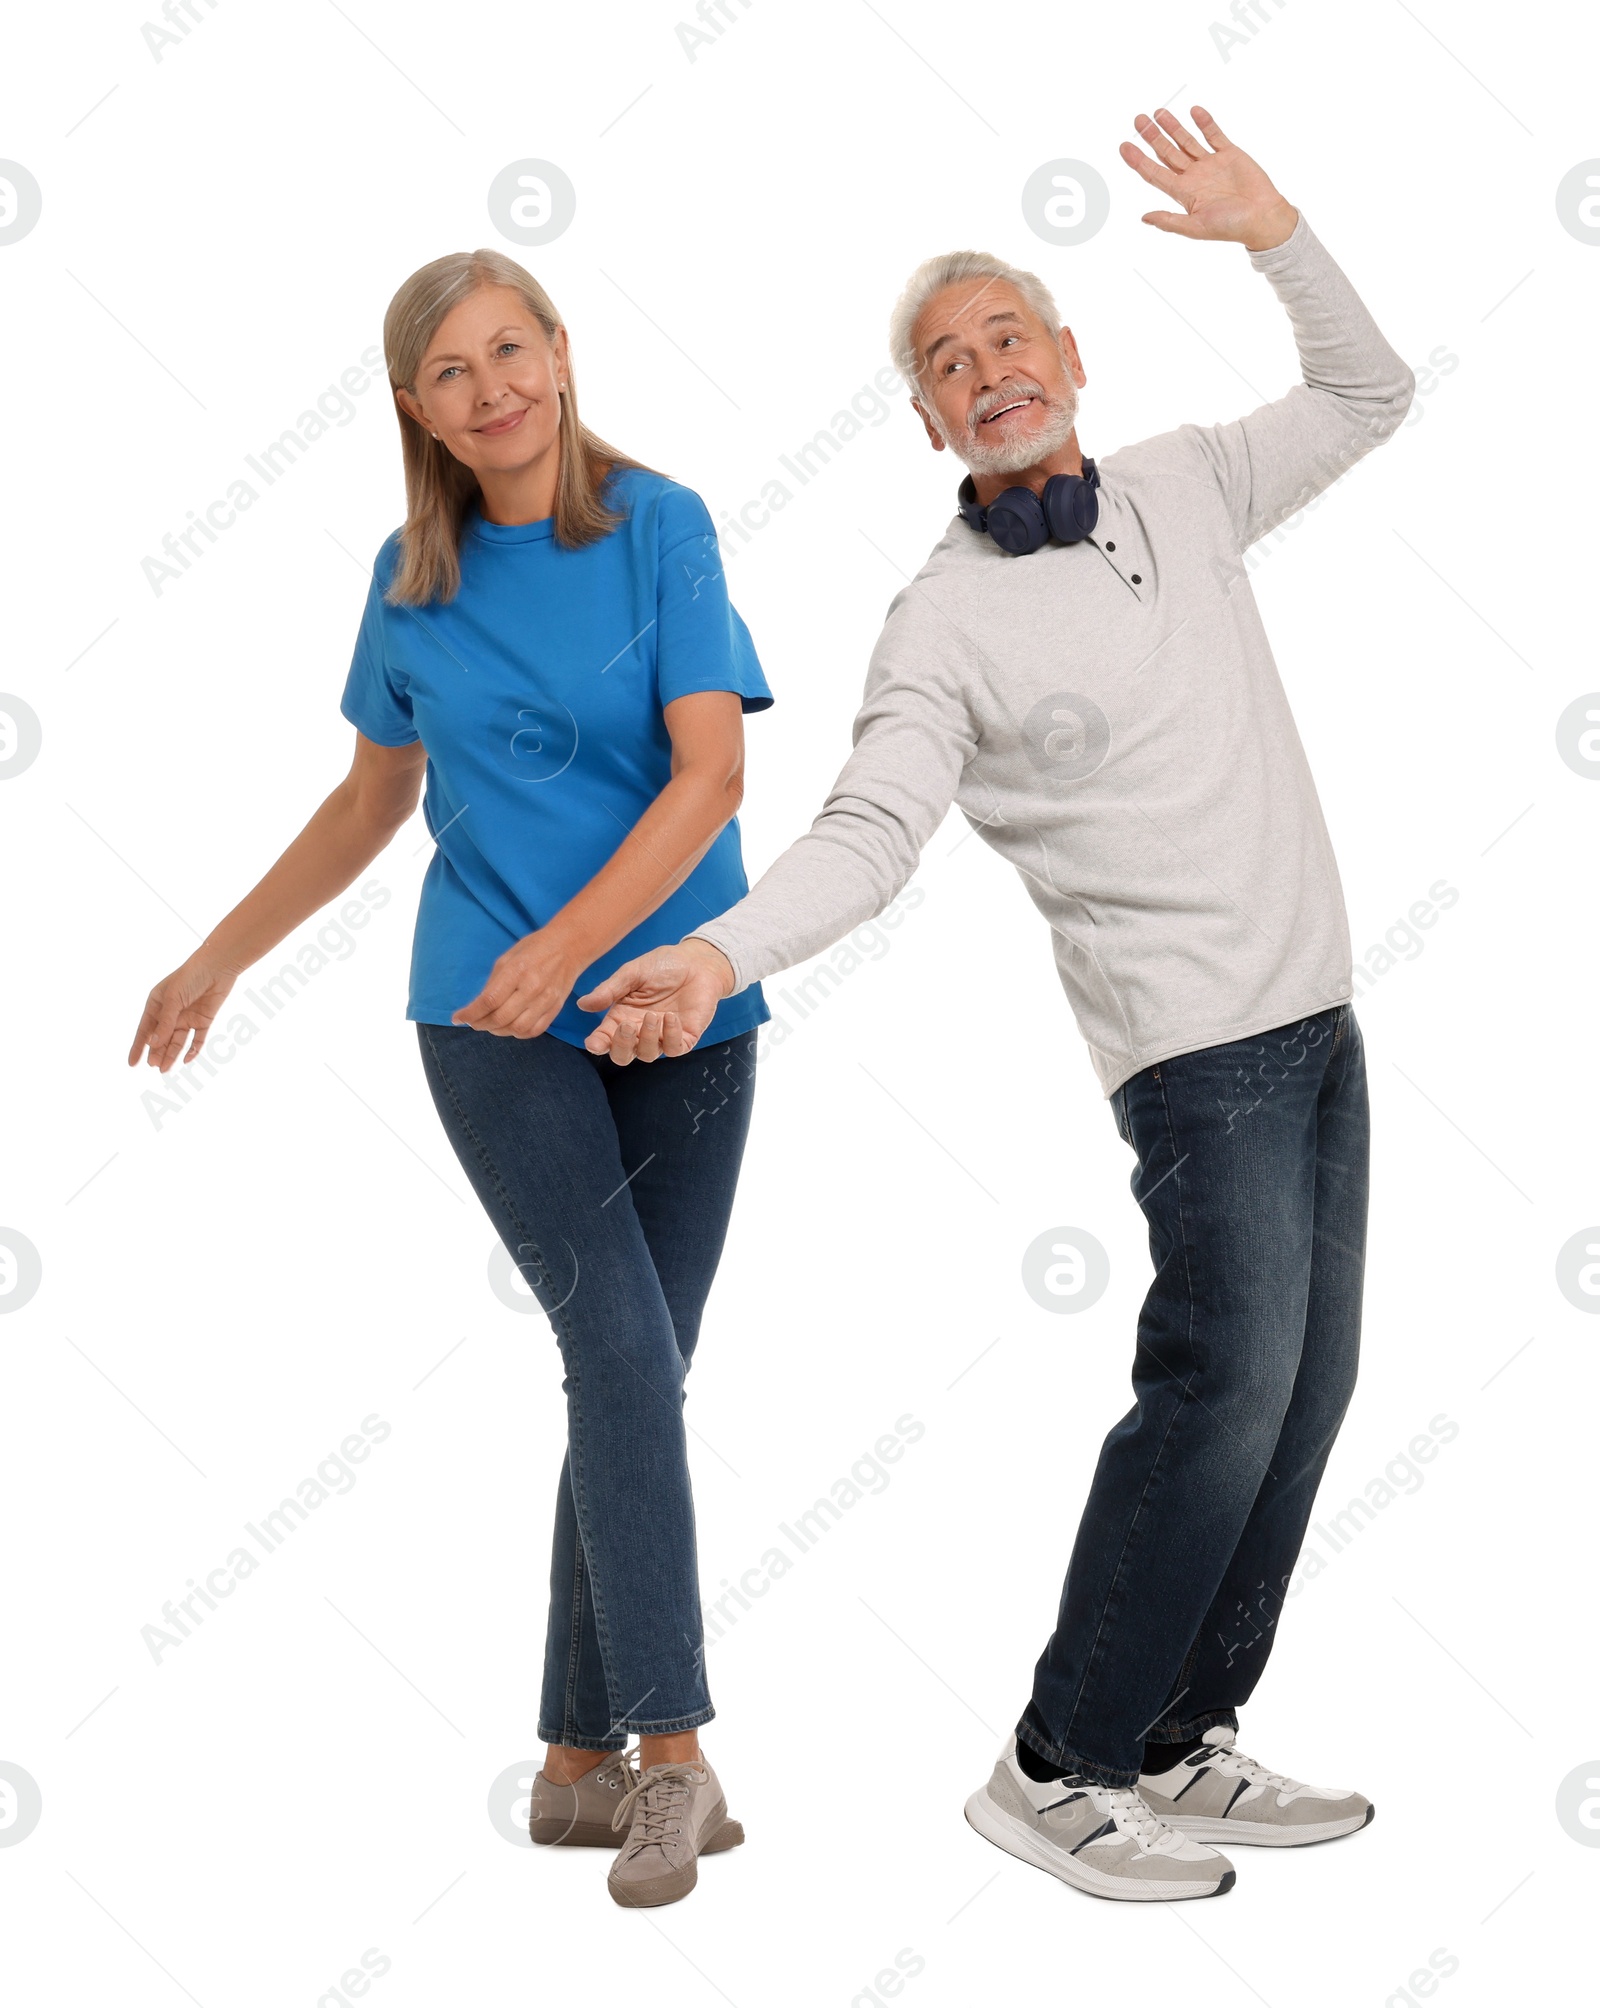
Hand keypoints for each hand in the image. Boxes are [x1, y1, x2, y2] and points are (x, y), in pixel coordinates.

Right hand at [129, 954, 238, 1072]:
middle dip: (156, 1052)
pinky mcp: (204, 1020)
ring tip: (164, 1069)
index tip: (132, 1063)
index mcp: (156, 1004)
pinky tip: (186, 1060)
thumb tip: (154, 1044)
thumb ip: (165, 1022)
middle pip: (161, 1038)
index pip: (144, 1029)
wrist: (217, 966)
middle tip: (154, 1066)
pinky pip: (197, 1039)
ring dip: (171, 1054)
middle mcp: (170, 1013)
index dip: (137, 1046)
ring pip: (177, 1041)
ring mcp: (187, 1018)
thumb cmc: (190, 977)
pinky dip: (193, 1050)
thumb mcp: (173, 999)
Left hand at [452, 927, 581, 1036]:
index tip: (458, 1018)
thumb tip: (478, 1005)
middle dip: (481, 1024)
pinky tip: (510, 1027)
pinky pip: (534, 1031)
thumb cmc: (534, 948)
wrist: (569, 947)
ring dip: (498, 1031)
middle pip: (501, 1018)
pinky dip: (518, 1033)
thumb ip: (493, 982)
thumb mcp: (507, 957)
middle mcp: (532, 987)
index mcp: (517, 970)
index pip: (489, 1000)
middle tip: (474, 1022)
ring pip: (517, 1028)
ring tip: (491, 1025)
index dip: (470, 1013)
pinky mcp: (556, 1009)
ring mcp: (546, 1000)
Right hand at [577, 938, 733, 1064]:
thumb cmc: (662, 966)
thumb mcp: (632, 973)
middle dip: (621, 1046)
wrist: (697, 961)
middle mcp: (639, 1031)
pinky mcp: (684, 1038)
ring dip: (647, 1038)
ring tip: (653, 1015)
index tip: (594, 1043)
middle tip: (626, 1025)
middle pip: (623, 1056)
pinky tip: (671, 1017)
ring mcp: (662, 1037)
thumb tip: (582, 1004)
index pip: (605, 1039)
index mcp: (622, 1017)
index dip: (597, 1044)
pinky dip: (670, 1036)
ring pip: (647, 1055)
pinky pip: (673, 1049)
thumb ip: (609, 990)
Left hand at [1119, 106, 1296, 251]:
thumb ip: (1169, 221)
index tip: (1124, 146)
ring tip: (1159, 112)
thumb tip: (1144, 217)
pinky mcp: (1229, 153)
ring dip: (1173, 127)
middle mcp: (1194, 176)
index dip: (1138, 160)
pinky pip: (1214, 134)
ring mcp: (1211, 163)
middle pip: (1167, 153)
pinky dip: (1204, 123)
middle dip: (1152, 137)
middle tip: (1139, 120)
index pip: (1155, 173)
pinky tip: (1193, 111)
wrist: (1263, 217)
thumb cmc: (1231, 227)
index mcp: (1184, 193)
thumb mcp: (1196, 227)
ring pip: (1187, 141)